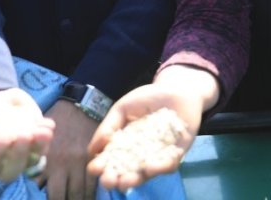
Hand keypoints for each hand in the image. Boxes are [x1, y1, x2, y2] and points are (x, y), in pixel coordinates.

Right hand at [0, 88, 54, 181]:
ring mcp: (18, 159)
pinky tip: (47, 124)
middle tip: (25, 134)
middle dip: (20, 154)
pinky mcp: (32, 147)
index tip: (3, 138)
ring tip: (43, 131)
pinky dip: (46, 138)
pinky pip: (42, 148)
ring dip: (39, 147)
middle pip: (11, 170)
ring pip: (31, 161)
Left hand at [38, 100, 99, 198]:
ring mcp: (79, 163)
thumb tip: (38, 183)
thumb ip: (37, 160)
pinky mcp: (93, 159)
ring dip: (78, 199)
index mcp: (45, 159)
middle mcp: (61, 165)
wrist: (82, 104)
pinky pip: (93, 182)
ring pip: (79, 192)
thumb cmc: (58, 119)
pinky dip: (91, 192)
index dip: (47, 199)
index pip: (42, 189)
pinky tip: (90, 196)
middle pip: (61, 196)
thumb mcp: (41, 137)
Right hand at [87, 82, 202, 190]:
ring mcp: (157, 157)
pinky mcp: (176, 155)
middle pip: (125, 173)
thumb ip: (108, 126)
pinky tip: (151, 166)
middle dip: (115, 180)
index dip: (101, 166)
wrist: (178, 89)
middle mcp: (139, 155)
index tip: (94, 168)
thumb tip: (91, 150)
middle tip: (109, 181)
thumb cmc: (149, 98)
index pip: (110, 159)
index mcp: (124, 145)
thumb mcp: (123, 108)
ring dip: (136, 179)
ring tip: (128, 180)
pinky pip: (168, 166)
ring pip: (145, 174)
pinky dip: (160, 167)